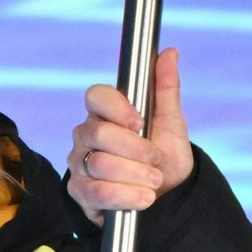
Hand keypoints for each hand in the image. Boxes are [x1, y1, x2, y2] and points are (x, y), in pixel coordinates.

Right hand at [67, 48, 194, 223]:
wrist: (167, 197)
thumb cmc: (164, 156)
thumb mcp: (171, 123)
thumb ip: (166, 89)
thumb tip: (170, 52)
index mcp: (106, 113)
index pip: (96, 96)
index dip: (117, 108)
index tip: (140, 122)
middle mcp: (86, 135)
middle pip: (99, 134)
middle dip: (135, 149)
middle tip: (156, 160)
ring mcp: (79, 163)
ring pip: (100, 165)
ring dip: (135, 176)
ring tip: (155, 182)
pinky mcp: (79, 192)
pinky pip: (96, 192)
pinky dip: (125, 196)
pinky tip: (144, 198)